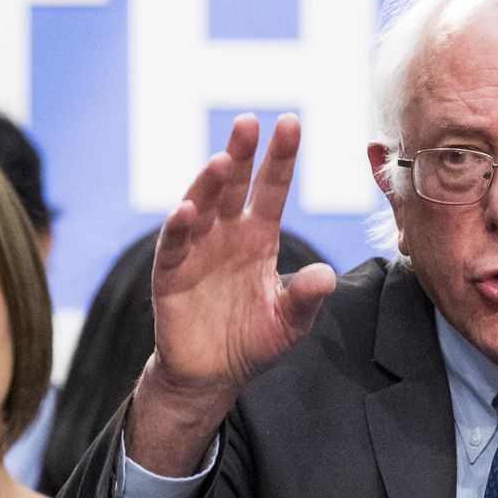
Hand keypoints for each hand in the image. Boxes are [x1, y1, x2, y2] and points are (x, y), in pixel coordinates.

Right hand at [129, 113, 336, 474]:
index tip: (290, 123)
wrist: (212, 375)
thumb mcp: (290, 323)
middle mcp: (228, 234)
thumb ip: (306, 299)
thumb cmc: (253, 342)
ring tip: (221, 161)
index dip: (281, 158)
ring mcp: (197, 249)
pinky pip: (174, 244)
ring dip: (209, 183)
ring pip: (203, 206)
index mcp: (260, 238)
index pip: (273, 189)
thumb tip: (326, 275)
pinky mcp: (171, 273)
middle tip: (249, 122)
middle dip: (242, 154)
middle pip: (235, 185)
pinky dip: (179, 227)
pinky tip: (187, 210)